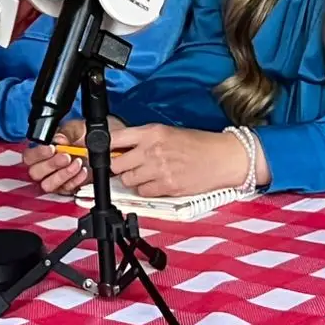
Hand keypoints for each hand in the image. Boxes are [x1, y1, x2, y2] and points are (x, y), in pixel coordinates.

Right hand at [22, 119, 92, 195]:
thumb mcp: (76, 128)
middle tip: (66, 156)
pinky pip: (66, 189)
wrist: (102, 144)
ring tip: (77, 163)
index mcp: (43, 150)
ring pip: (48, 185)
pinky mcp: (67, 187)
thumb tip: (58, 140)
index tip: (51, 148)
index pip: (29, 157)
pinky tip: (84, 171)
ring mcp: (55, 178)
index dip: (38, 154)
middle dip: (51, 164)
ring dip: (63, 174)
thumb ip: (66, 132)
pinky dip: (75, 180)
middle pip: (35, 173)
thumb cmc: (83, 134)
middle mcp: (46, 166)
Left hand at [111, 124, 249, 198]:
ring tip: (148, 174)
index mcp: (152, 132)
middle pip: (117, 164)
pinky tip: (158, 183)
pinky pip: (143, 192)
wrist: (223, 157)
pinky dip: (147, 190)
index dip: (105, 148)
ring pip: (128, 181)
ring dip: (134, 180)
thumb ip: (144, 139)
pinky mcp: (167, 187)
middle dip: (120, 167)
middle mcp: (152, 149)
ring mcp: (159, 169)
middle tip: (129, 166)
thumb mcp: (168, 132)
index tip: (101, 152)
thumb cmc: (198, 144)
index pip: (115, 139)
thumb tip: (121, 149)